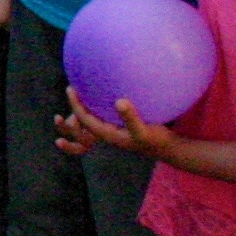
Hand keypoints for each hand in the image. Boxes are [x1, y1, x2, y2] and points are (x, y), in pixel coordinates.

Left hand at [56, 91, 178, 159]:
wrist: (166, 148)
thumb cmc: (155, 139)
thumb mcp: (144, 130)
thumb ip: (131, 118)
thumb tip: (119, 101)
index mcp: (108, 134)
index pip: (85, 119)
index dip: (76, 105)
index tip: (71, 88)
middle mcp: (106, 133)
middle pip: (82, 124)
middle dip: (72, 110)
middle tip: (69, 88)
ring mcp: (112, 130)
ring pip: (89, 122)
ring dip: (80, 111)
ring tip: (76, 95)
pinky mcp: (119, 126)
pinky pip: (101, 117)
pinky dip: (95, 108)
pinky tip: (98, 95)